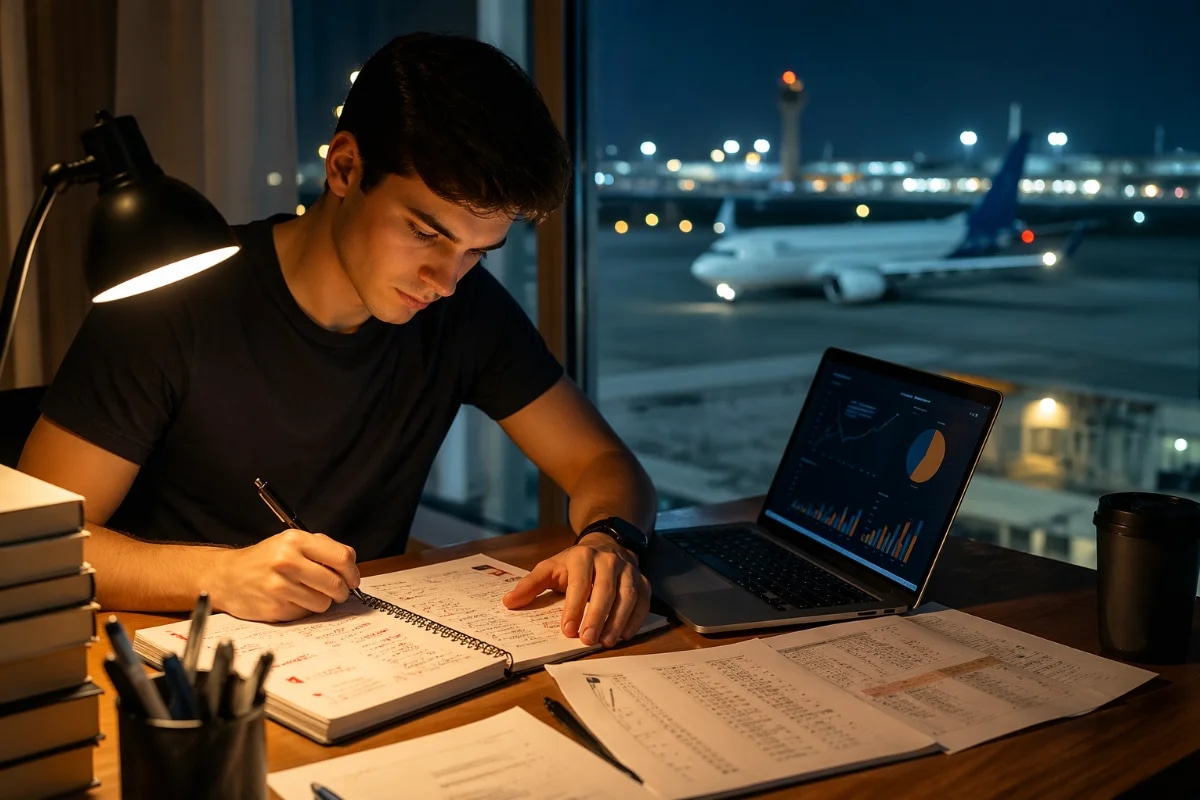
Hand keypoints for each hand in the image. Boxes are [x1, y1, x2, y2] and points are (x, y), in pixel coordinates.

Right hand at [204, 529, 359, 621]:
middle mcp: (287, 561)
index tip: (352, 579)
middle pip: (336, 583)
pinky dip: (304, 609)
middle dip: (342, 591)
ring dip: (322, 601)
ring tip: (309, 593)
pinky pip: (305, 614)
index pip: (342, 557)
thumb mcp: (290, 542)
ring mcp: (280, 586)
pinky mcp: (275, 608)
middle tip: (338, 592)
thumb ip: (322, 548)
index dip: (352, 572)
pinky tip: (292, 600)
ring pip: (323, 602)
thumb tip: (350, 565)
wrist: (227, 576)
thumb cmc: (264, 559)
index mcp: (295, 540)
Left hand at [502, 533, 650, 647]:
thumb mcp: (550, 568)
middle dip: (596, 616)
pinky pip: (642, 601)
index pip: (580, 583)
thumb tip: (509, 603)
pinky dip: (634, 619)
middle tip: (587, 640)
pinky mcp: (642, 582)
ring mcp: (628, 571)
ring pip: (627, 596)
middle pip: (605, 590)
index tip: (567, 630)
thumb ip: (530, 585)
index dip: (574, 607)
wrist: (605, 546)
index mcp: (582, 557)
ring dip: (617, 621)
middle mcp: (608, 561)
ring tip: (605, 642)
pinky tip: (624, 635)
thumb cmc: (573, 564)